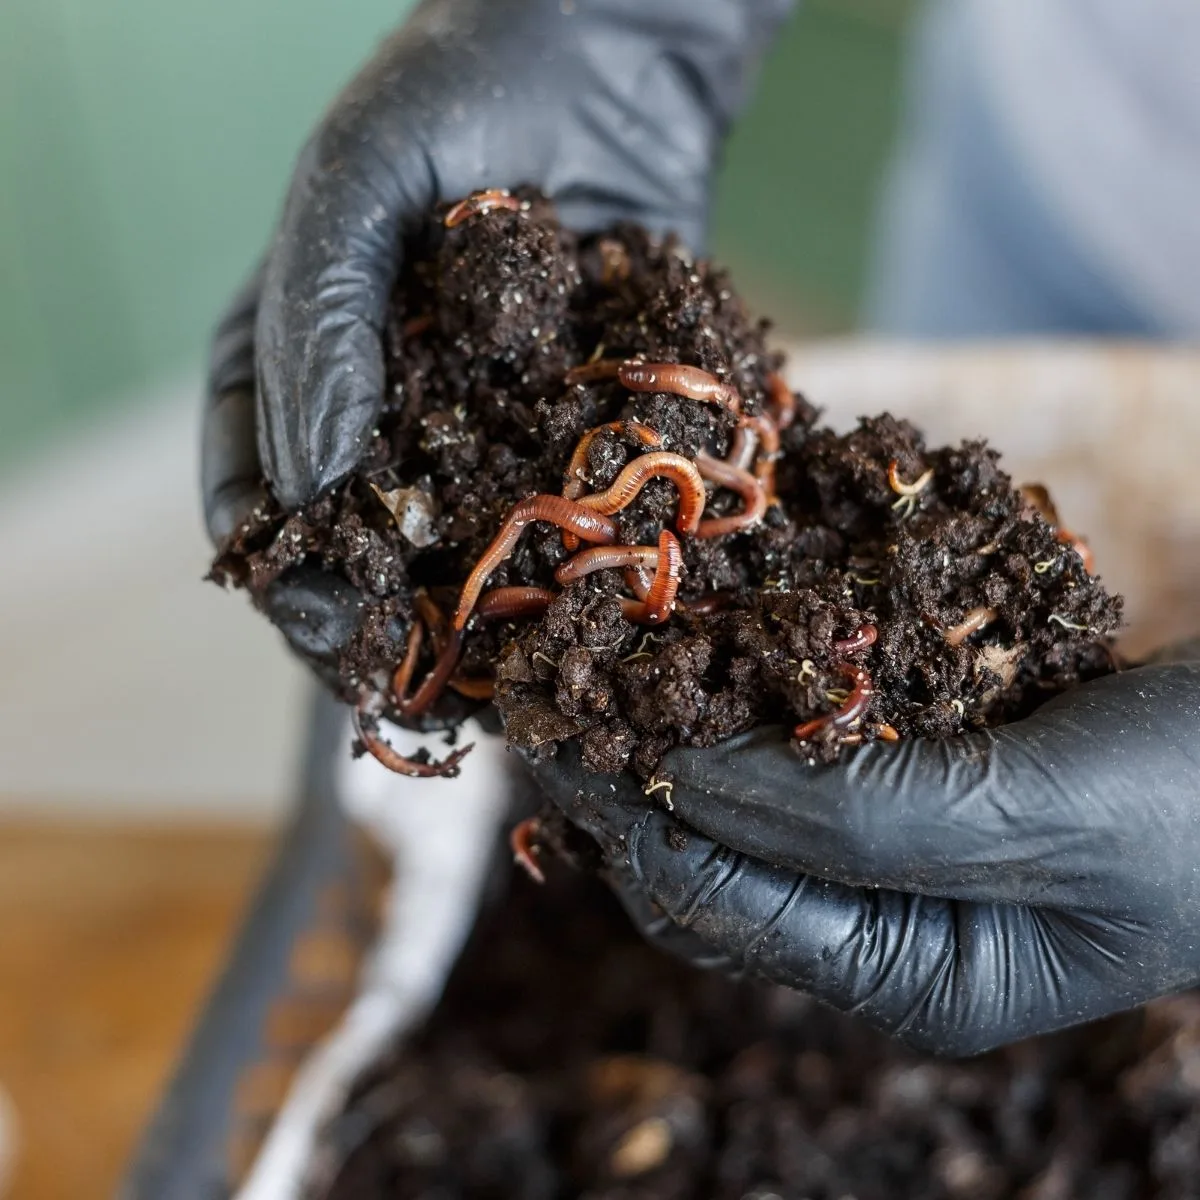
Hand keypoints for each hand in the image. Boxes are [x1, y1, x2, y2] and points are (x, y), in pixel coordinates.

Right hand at [201, 0, 790, 679]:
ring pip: (452, 560)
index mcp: (295, 366)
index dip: (281, 572)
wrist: (606, 65)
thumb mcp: (354, 189)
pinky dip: (557, 584)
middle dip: (371, 629)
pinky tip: (573, 637)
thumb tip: (315, 478)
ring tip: (489, 699)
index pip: (258, 492)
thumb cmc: (453, 99)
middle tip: (402, 690)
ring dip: (464, 637)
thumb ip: (317, 322)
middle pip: (357, 553)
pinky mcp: (564, 430)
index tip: (322, 625)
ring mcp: (475, 431)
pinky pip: (553, 521)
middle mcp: (382, 416)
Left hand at [529, 645, 1199, 1056]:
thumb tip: (684, 777)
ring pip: (748, 793)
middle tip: (545, 686)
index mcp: (912, 976)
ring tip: (600, 655)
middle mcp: (890, 925)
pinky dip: (753, 692)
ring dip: (677, 723)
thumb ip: (858, 817)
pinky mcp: (925, 772)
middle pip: (715, 855)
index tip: (550, 730)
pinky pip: (806, 739)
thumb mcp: (1039, 823)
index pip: (720, 900)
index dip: (626, 814)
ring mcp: (904, 848)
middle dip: (629, 773)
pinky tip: (711, 636)